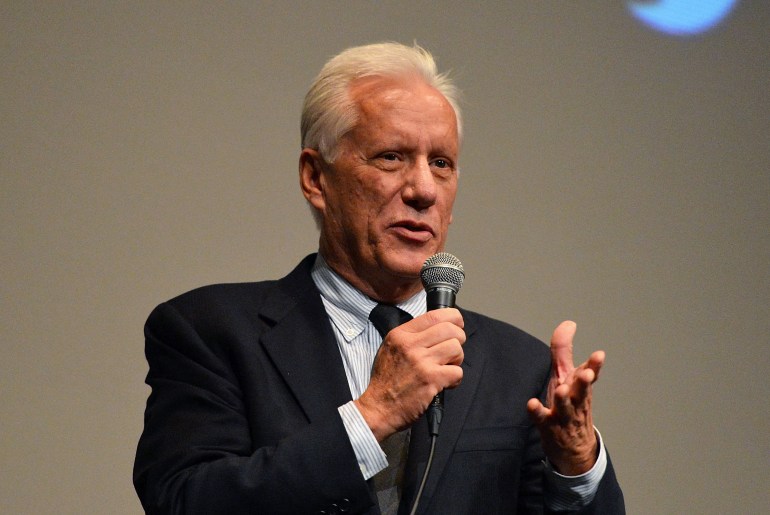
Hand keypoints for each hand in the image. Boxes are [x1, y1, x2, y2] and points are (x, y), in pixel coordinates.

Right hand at [355, 308, 464, 440]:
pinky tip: (445, 383)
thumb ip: (410, 336)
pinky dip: (455, 379)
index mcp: (400, 335)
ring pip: (456, 348)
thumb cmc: (386, 380)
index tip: (457, 325)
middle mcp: (410, 345)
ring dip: (457, 359)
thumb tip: (437, 329)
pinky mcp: (430, 379)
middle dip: (459, 339)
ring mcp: (421, 362)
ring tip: (447, 367)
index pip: (434, 315)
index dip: (453, 318)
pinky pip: (457, 371)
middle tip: (453, 351)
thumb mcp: (390, 349)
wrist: (379, 408)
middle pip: (450, 329)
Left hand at [527, 321, 603, 474]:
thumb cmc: (570, 405)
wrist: (575, 449)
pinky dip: (537, 412)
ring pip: (566, 407)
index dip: (595, 365)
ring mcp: (563, 415)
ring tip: (562, 390)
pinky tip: (531, 404)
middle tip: (587, 374)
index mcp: (580, 387)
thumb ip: (564, 350)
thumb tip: (568, 323)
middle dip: (585, 382)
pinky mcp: (549, 427)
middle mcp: (575, 400)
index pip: (591, 375)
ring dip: (564, 399)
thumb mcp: (567, 376)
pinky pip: (542, 419)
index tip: (599, 355)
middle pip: (582, 391)